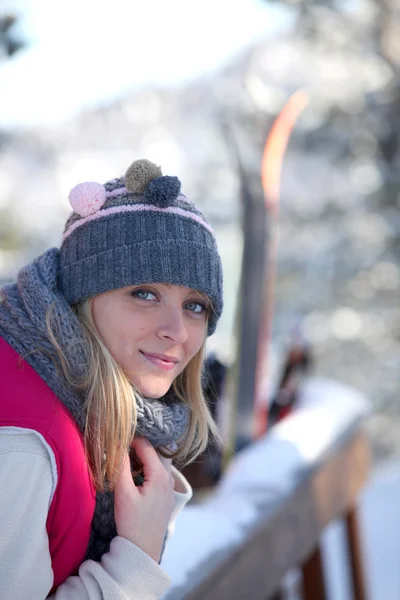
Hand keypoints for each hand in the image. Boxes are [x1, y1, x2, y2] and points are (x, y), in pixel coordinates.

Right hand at [114, 437, 174, 562]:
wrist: (143, 551)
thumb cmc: (132, 523)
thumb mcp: (123, 493)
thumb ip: (121, 467)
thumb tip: (118, 446)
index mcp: (160, 475)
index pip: (146, 446)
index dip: (131, 439)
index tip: (117, 437)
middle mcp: (168, 478)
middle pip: (153, 453)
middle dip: (138, 448)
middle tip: (120, 447)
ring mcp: (169, 487)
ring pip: (156, 463)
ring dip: (142, 459)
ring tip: (125, 459)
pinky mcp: (166, 496)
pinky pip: (158, 474)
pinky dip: (147, 469)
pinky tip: (134, 475)